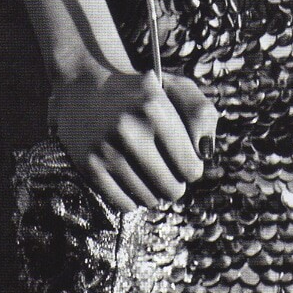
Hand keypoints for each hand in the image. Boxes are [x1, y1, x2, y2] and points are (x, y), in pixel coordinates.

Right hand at [48, 67, 218, 213]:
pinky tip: (133, 182)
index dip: (192, 168)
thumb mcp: (176, 89)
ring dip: (154, 193)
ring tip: (150, 175)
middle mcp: (129, 128)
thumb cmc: (142, 94)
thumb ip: (202, 114)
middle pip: (172, 188)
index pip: (191, 167)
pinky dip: (133, 200)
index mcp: (155, 107)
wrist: (86, 89)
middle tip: (168, 172)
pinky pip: (124, 204)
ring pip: (149, 199)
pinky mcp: (88, 165)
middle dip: (175, 184)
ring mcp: (106, 148)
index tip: (185, 161)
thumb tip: (206, 152)